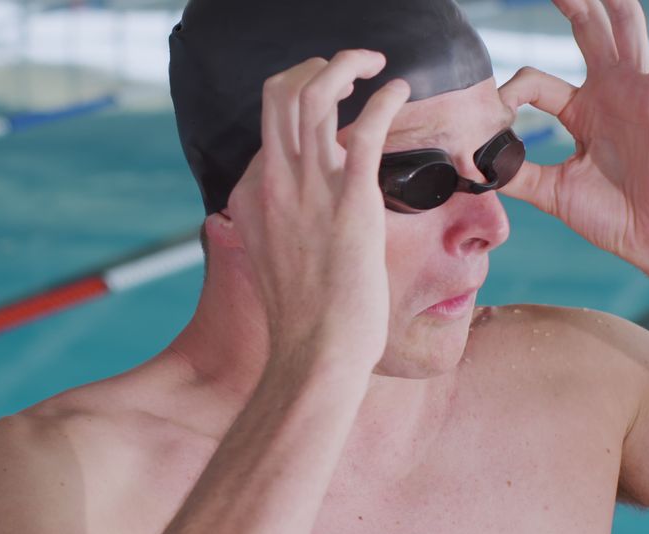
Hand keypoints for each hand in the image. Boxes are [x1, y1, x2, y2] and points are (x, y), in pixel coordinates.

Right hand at [226, 49, 410, 367]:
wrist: (315, 353)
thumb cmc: (303, 317)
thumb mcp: (270, 260)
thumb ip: (270, 225)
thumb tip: (273, 215)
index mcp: (250, 195)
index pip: (267, 127)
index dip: (297, 105)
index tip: (329, 105)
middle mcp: (271, 181)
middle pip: (278, 92)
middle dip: (313, 66)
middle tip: (346, 70)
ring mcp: (308, 188)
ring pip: (312, 92)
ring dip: (345, 65)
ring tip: (370, 65)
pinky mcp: (350, 199)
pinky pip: (366, 126)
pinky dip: (385, 98)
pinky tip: (398, 91)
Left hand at [498, 0, 648, 267]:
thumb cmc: (613, 214)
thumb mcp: (551, 191)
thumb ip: (517, 175)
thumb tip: (477, 169)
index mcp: (581, 110)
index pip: (535, 82)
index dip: (510, 93)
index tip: (495, 114)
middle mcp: (610, 91)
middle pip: (586, 32)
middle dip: (569, 4)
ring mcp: (637, 92)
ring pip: (624, 29)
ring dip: (611, 1)